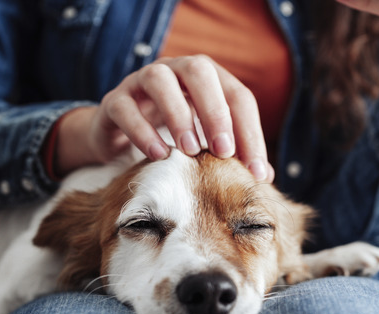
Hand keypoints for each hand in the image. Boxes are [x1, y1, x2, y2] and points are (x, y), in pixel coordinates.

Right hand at [53, 55, 273, 181]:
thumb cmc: (172, 138)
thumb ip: (233, 154)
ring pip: (160, 79)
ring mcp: (141, 81)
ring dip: (178, 114)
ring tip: (190, 151)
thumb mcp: (205, 143)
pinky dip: (142, 131)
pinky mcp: (114, 101)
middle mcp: (175, 70)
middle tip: (223, 151)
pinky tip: (158, 155)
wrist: (119, 137)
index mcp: (207, 78)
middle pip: (199, 71)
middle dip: (215, 111)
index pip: (237, 96)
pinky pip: (125, 107)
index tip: (255, 171)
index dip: (250, 132)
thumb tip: (264, 177)